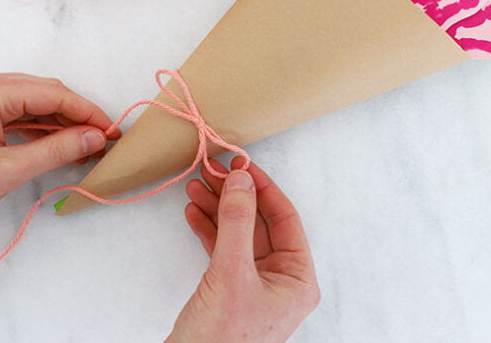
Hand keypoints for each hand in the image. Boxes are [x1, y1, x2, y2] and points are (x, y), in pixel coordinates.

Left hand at [0, 69, 119, 243]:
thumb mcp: (7, 171)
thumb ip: (57, 150)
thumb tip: (95, 137)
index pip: (53, 93)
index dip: (88, 113)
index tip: (112, 132)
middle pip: (44, 92)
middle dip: (76, 116)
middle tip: (101, 142)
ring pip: (31, 100)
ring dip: (58, 122)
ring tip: (83, 147)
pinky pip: (15, 109)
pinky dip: (37, 125)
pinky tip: (55, 143)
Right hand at [167, 157, 319, 341]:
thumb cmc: (221, 338)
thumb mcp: (232, 273)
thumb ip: (237, 222)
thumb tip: (241, 179)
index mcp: (297, 278)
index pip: (285, 219)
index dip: (263, 188)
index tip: (241, 164)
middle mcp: (280, 279)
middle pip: (258, 223)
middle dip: (234, 196)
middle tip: (212, 170)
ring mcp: (254, 284)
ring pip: (237, 234)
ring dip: (217, 209)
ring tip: (195, 185)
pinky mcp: (230, 289)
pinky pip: (222, 250)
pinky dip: (208, 230)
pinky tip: (193, 212)